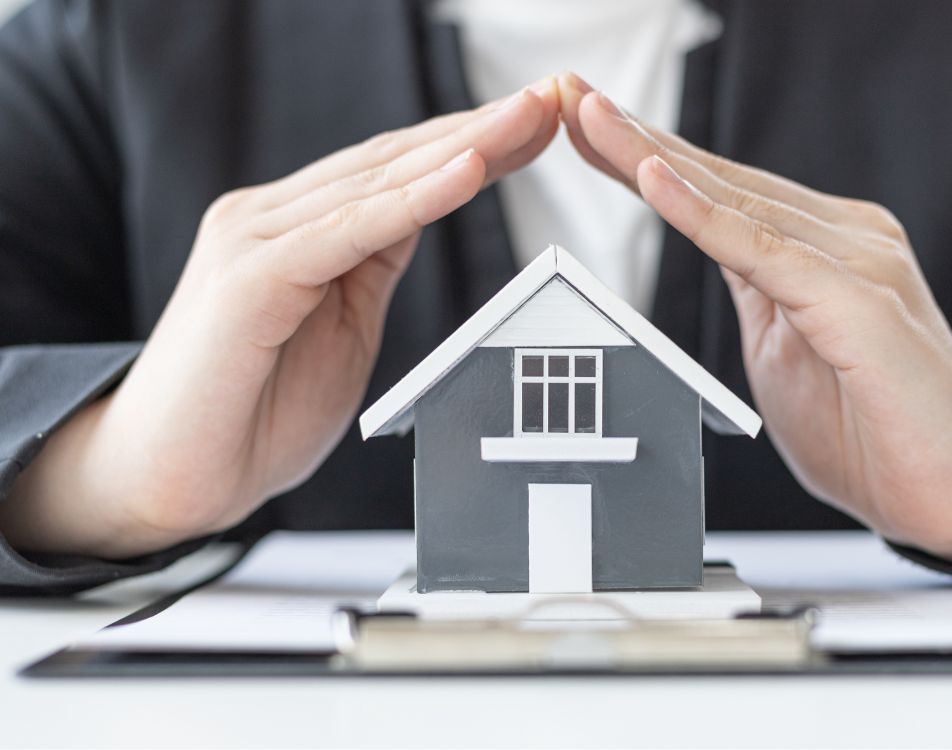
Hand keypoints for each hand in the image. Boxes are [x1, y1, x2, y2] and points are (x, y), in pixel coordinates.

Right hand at [1, 81, 560, 557]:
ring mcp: (254, 240)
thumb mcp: (342, 326)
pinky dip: (413, 200)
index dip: (469, 146)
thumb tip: (419, 214)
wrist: (172, 481)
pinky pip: (349, 231)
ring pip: (376, 183)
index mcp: (295, 230)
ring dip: (461, 148)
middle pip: (392, 163)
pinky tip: (468, 171)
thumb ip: (371, 264)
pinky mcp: (251, 277)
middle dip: (478, 130)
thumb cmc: (254, 412)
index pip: (396, 174)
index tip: (535, 129)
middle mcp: (269, 219)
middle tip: (551, 99)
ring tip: (526, 118)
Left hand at [558, 72, 951, 566]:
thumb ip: (754, 290)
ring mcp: (857, 261)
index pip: (717, 191)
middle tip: (567, 94)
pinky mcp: (860, 301)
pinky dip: (704, 215)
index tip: (583, 127)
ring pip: (734, 201)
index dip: (645, 156)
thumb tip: (714, 250)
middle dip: (634, 137)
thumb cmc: (872, 428)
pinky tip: (654, 179)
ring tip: (590, 118)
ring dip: (653, 157)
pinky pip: (765, 252)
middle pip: (719, 178)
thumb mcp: (783, 348)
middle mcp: (843, 237)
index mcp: (821, 248)